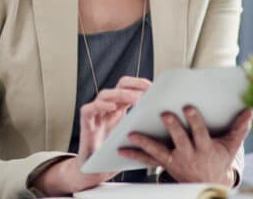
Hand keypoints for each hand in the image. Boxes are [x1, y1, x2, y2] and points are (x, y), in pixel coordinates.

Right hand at [34, 76, 151, 194]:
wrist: (97, 169)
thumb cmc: (115, 152)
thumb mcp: (134, 135)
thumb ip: (144, 125)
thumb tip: (167, 119)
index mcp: (120, 107)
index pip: (129, 86)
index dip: (140, 83)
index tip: (154, 87)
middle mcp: (108, 106)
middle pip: (119, 86)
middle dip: (135, 85)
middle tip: (149, 90)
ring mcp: (96, 112)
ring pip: (106, 94)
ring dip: (122, 94)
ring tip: (136, 99)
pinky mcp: (86, 122)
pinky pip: (89, 109)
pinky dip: (100, 106)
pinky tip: (112, 107)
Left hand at [118, 106, 252, 186]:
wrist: (207, 185)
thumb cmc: (219, 160)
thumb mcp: (231, 146)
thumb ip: (240, 127)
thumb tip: (251, 110)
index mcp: (205, 148)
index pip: (200, 133)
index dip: (195, 121)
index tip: (189, 107)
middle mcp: (189, 155)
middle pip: (179, 140)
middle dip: (172, 127)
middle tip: (164, 113)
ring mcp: (175, 161)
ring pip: (158, 152)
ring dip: (144, 142)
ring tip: (131, 133)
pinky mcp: (164, 165)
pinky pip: (147, 160)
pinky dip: (134, 155)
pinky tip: (121, 148)